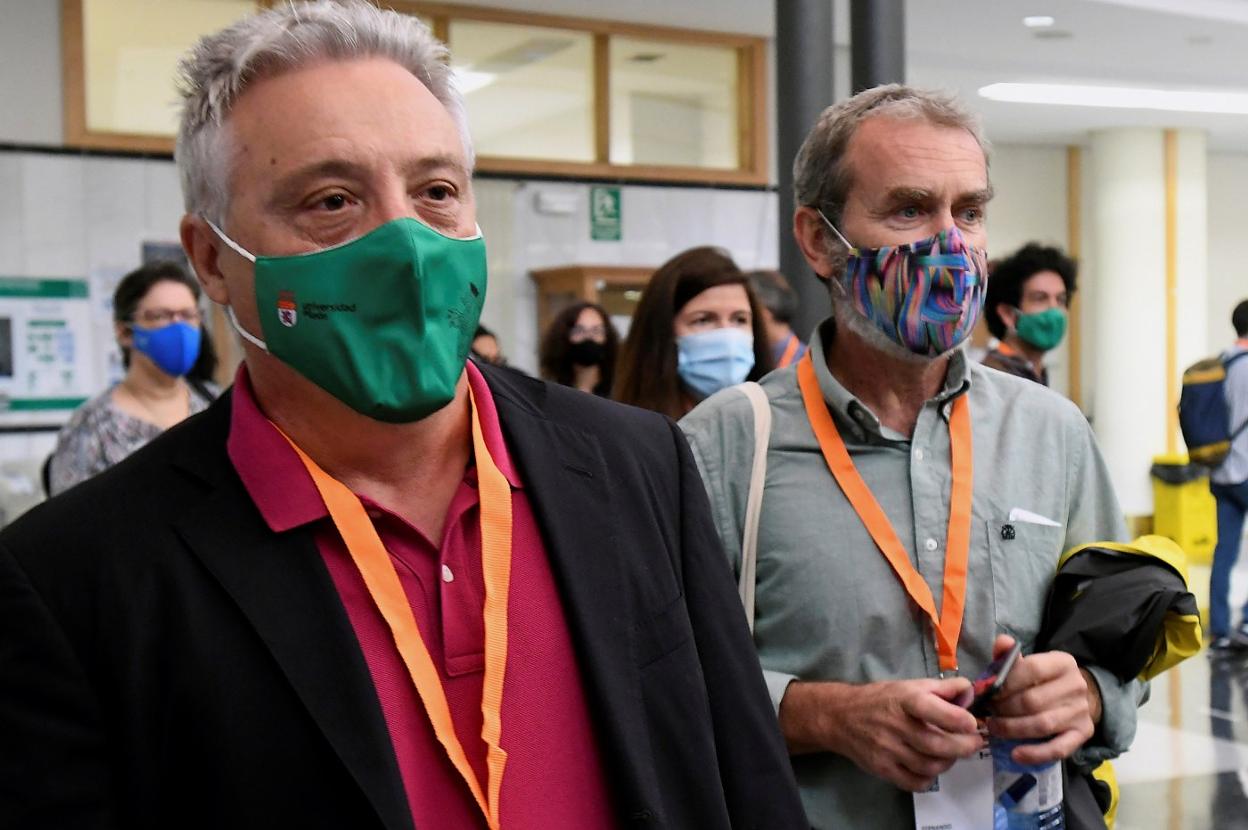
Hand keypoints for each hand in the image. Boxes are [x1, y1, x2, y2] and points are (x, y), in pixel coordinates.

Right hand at [779, 677, 983, 791]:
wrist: (841, 716)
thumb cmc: (881, 699)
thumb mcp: (910, 685)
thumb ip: (943, 688)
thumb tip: (970, 694)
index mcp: (904, 699)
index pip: (934, 710)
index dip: (958, 719)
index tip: (972, 723)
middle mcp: (895, 725)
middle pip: (937, 744)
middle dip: (963, 746)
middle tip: (974, 742)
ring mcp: (887, 750)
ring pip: (930, 765)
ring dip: (948, 762)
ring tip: (952, 753)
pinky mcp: (882, 769)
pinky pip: (915, 782)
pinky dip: (930, 778)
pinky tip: (931, 766)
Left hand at [985, 634, 1097, 765]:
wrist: (1077, 697)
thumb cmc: (1043, 680)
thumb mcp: (1029, 664)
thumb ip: (1010, 656)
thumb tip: (1002, 643)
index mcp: (1062, 662)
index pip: (1032, 669)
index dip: (1006, 683)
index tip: (988, 693)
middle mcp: (1076, 686)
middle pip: (1033, 701)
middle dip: (1004, 709)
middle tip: (988, 713)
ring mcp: (1081, 712)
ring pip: (1042, 724)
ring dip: (1013, 729)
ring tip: (994, 728)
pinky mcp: (1083, 734)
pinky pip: (1058, 749)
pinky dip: (1035, 753)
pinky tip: (1015, 754)